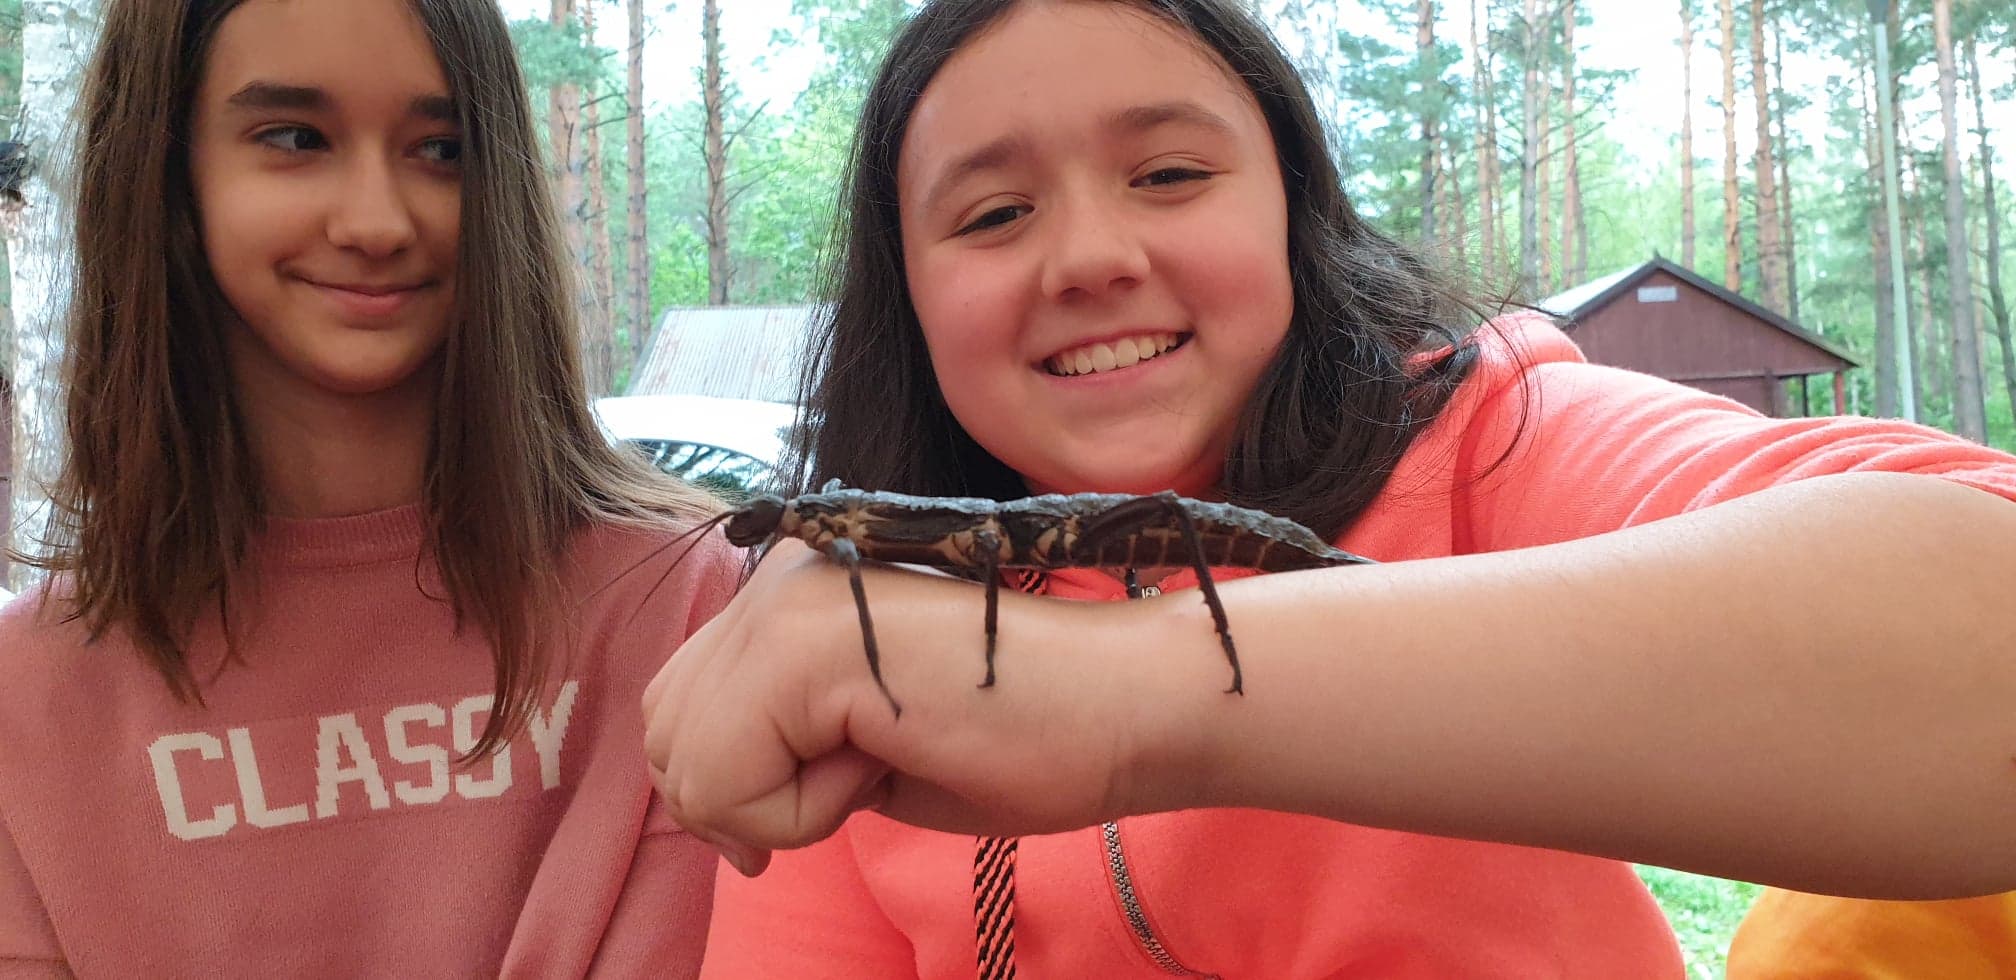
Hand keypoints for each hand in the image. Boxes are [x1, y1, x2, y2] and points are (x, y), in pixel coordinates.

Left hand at [642, 541, 1196, 874]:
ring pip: (685, 762)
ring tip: (875, 766)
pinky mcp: (806, 644)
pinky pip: (728, 779)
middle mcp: (776, 583)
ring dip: (773, 807)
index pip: (680, 708)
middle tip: (846, 794)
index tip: (817, 807)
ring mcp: (786, 604)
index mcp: (791, 594)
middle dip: (736, 802)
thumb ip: (780, 742)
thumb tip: (706, 805)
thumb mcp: (863, 740)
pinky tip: (884, 761)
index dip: (728, 788)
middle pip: (664, 733)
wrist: (1124, 707)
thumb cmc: (1023, 733)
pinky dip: (799, 813)